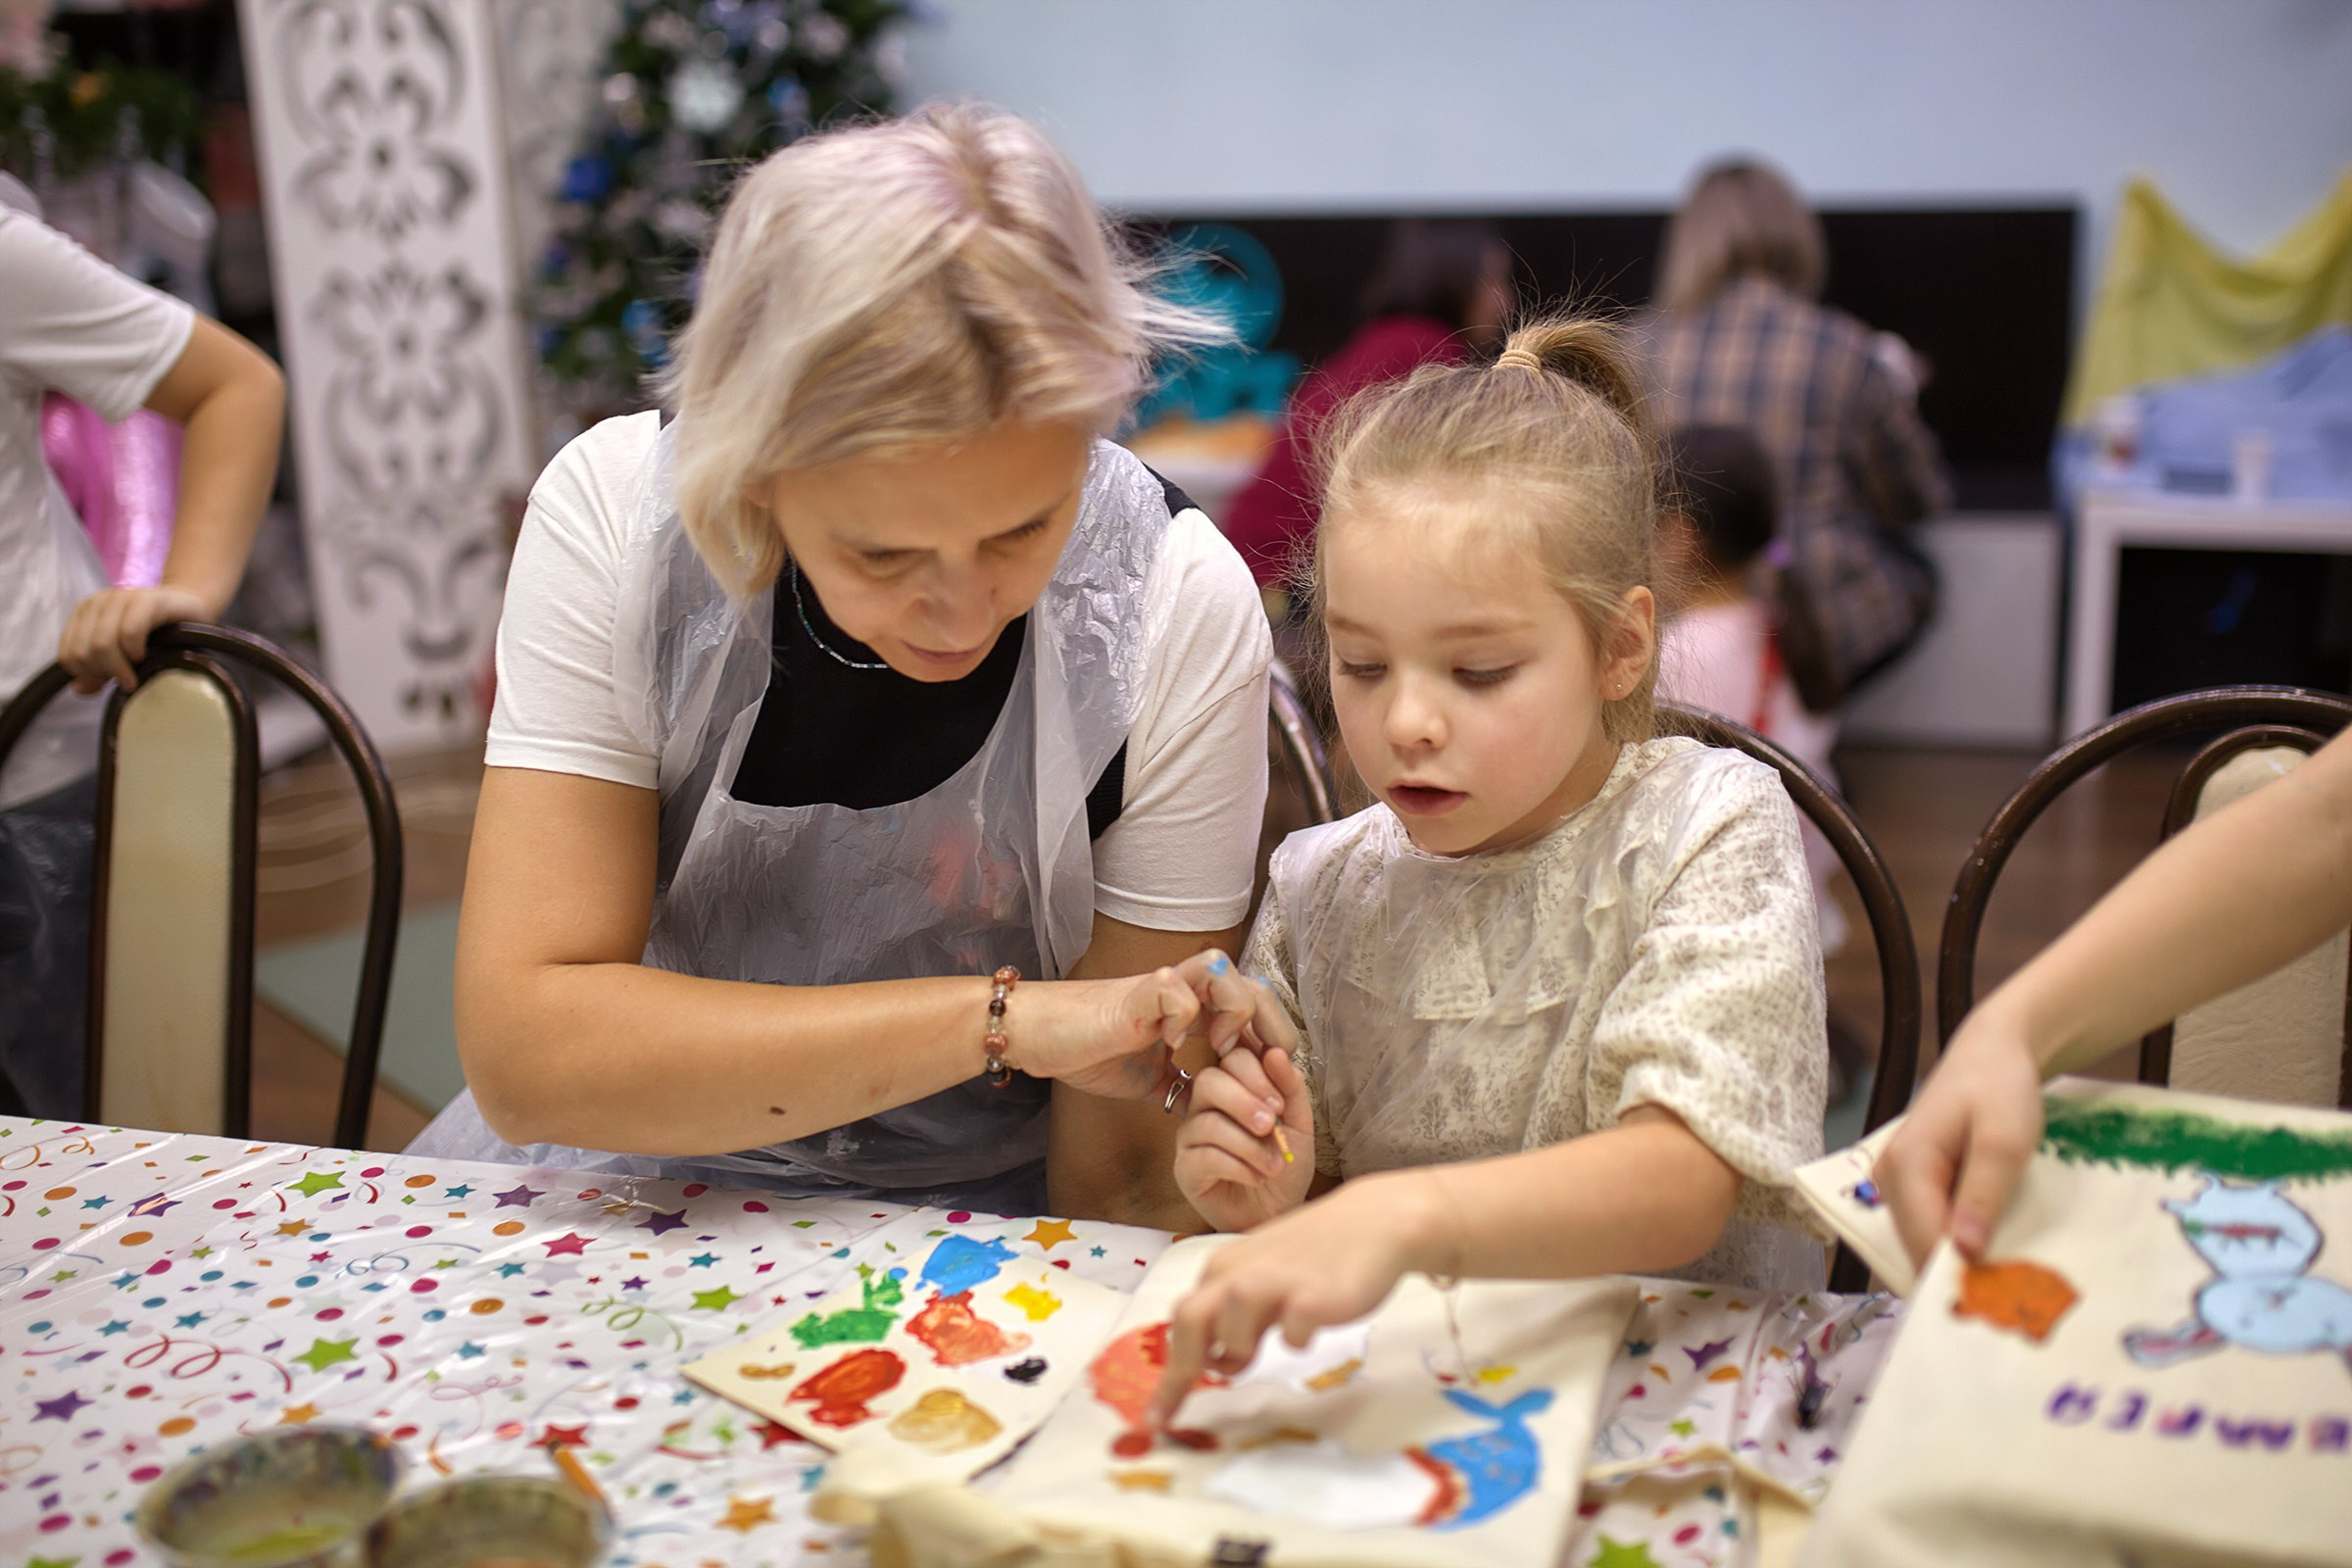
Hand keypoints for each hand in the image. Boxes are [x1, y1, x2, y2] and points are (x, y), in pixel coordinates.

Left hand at [58, 586, 209, 694]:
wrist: (192, 609)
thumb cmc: (156, 634)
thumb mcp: (121, 655)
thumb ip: (97, 671)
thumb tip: (79, 689)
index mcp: (84, 612)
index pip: (68, 654)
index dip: (86, 674)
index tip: (109, 681)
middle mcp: (98, 601)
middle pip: (83, 651)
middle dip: (104, 672)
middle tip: (126, 680)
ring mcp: (122, 597)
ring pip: (102, 644)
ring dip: (120, 667)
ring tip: (136, 674)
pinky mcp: (148, 600)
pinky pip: (129, 632)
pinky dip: (135, 651)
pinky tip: (144, 656)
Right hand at [1010, 948, 1263, 1101]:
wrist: (1045, 1039)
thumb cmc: (1093, 1052)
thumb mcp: (1151, 1080)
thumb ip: (1182, 1089)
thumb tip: (1207, 1113)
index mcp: (1194, 1010)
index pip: (1255, 1007)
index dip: (1271, 1038)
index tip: (1270, 1080)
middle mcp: (1186, 990)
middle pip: (1253, 982)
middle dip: (1271, 1024)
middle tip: (1265, 1064)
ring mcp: (1163, 986)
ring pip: (1222, 968)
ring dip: (1233, 1009)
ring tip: (1220, 1046)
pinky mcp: (1138, 992)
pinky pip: (1176, 988)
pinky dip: (1183, 1015)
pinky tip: (1173, 1042)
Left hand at [1146, 1171, 1437, 1427]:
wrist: (1375, 1222)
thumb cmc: (1315, 1256)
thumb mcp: (1264, 1279)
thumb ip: (1235, 1316)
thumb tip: (1217, 1363)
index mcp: (1224, 1269)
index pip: (1182, 1322)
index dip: (1170, 1372)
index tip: (1156, 1418)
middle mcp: (1241, 1272)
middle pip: (1191, 1322)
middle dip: (1181, 1371)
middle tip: (1179, 1410)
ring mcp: (1277, 1282)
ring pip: (1231, 1329)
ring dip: (1239, 1348)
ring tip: (1262, 1346)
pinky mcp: (1314, 1297)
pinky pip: (1291, 1334)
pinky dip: (1295, 1340)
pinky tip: (1310, 1327)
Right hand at [1174, 1044, 1313, 1231]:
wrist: (1279, 1212)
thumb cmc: (1285, 1165)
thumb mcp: (1298, 1123)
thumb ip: (1289, 1087)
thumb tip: (1275, 1053)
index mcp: (1234, 1087)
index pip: (1232, 1058)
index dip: (1257, 1075)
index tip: (1280, 1105)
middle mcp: (1205, 1106)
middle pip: (1209, 1082)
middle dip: (1245, 1103)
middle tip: (1271, 1127)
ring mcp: (1191, 1137)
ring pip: (1208, 1123)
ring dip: (1249, 1145)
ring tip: (1273, 1165)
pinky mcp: (1185, 1168)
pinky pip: (1204, 1156)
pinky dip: (1238, 1167)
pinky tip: (1256, 1177)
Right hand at [1873, 1005, 2044, 1267]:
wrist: (1992, 1054)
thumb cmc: (2000, 1091)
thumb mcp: (2004, 1142)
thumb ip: (1982, 1195)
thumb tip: (1965, 1253)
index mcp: (1904, 1166)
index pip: (1924, 1241)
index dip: (1960, 1276)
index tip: (2006, 1302)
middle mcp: (1887, 1179)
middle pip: (1919, 1247)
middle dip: (1961, 1272)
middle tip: (2015, 1293)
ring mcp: (1895, 1184)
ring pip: (1924, 1243)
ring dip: (1962, 1262)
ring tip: (2010, 1274)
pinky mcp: (1911, 1188)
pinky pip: (1930, 1229)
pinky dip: (1960, 1245)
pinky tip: (1995, 1249)